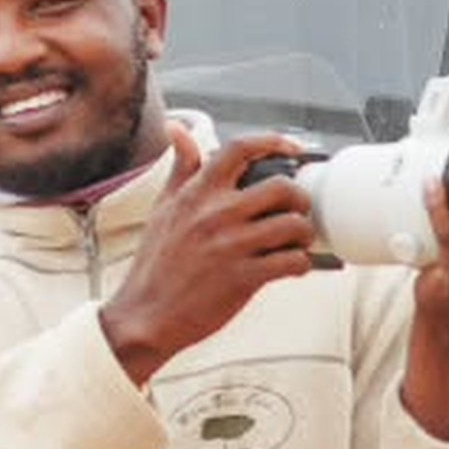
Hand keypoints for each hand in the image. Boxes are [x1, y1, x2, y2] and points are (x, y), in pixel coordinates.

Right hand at [96, 121, 322, 385]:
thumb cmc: (155, 266)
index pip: (240, 149)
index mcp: (197, 194)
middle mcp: (216, 214)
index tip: (292, 149)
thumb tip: (177, 131)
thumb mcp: (162, 209)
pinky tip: (291, 267)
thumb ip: (180, 169)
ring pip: (293, 225)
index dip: (274, 142)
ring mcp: (231, 246)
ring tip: (297, 242)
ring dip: (303, 234)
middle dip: (299, 198)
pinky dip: (300, 264)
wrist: (145, 316)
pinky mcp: (243, 278)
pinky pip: (291, 262)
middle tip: (298, 210)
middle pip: (281, 186)